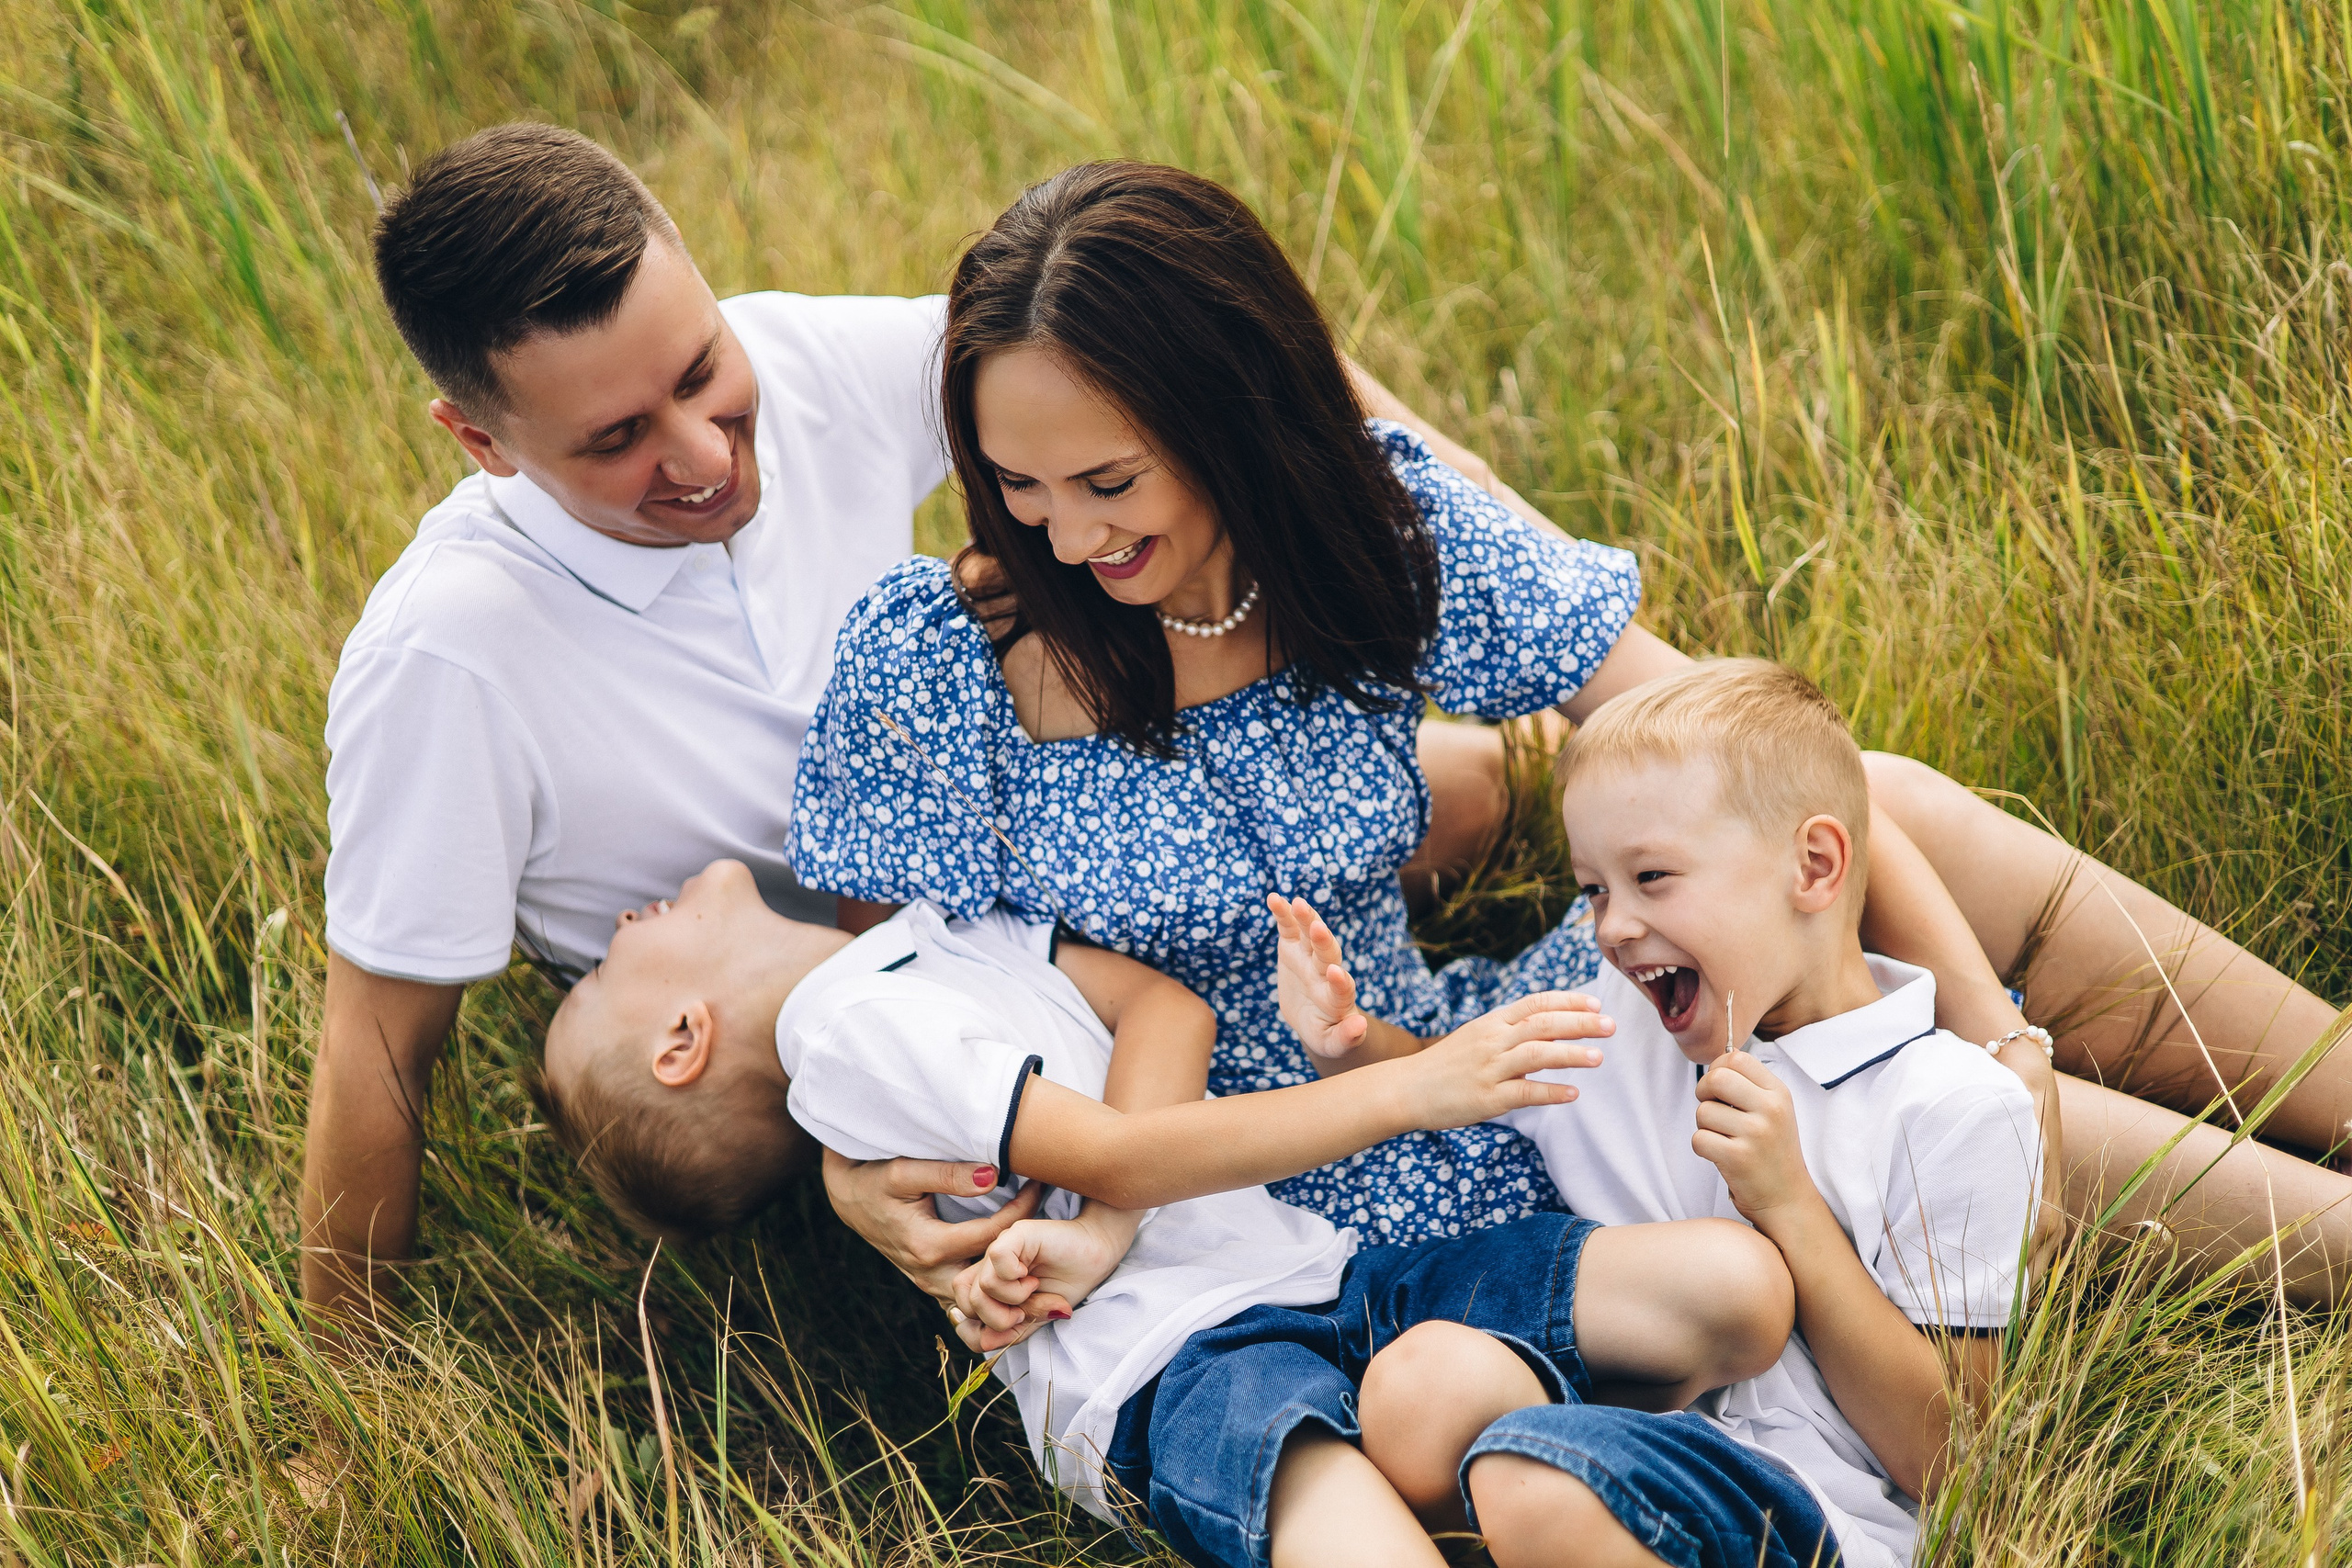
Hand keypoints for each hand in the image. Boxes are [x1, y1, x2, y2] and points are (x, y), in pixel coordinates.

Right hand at [822, 1150, 1044, 1304]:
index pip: (994, 1235)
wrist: (848, 1198)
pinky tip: (1023, 1287)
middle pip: (994, 1280)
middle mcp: (931, 1273)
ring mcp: (931, 1283)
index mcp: (929, 1245)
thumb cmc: (876, 1178)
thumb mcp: (906, 1171)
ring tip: (1052, 1274)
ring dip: (1014, 1289)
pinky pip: (969, 1299)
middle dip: (1029, 1270)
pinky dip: (994, 1296)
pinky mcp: (932, 1283)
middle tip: (1068, 1251)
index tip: (1045, 1185)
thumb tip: (994, 1176)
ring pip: (983, 1298)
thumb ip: (949, 1174)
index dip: (1024, 1211)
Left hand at [951, 1211, 1135, 1352]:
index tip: (1013, 1325)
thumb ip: (1009, 1332)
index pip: (962, 1312)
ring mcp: (1000, 1247)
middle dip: (998, 1320)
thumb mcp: (1035, 1319)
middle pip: (967, 1303)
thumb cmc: (1067, 1283)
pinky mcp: (1016, 1234)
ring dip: (1012, 1299)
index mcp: (989, 1283)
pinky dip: (1015, 1279)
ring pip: (982, 1287)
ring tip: (1033, 1289)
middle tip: (1025, 1312)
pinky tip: (1032, 1276)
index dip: (982, 1329)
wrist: (1097, 1254)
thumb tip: (984, 1342)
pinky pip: (997, 1261)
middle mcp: (989, 1264)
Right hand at [1268, 894, 1367, 1059]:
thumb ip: (1346, 1037)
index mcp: (1338, 998)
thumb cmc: (1327, 1033)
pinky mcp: (1292, 948)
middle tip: (1319, 928)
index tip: (1335, 974)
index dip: (1340, 982)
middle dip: (1323, 942)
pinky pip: (1288, 928)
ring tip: (1298, 903)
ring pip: (1310, 935)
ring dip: (1307, 918)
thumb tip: (1360, 1026)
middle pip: (1328, 954)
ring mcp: (1309, 957)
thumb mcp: (1333, 1043)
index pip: (1342, 988)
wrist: (1315, 1016)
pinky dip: (1282, 913)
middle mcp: (1326, 972)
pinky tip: (1273, 898)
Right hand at [1390, 991, 1612, 1127]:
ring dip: (1571, 1055)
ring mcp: (1489, 1069)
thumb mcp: (1479, 1037)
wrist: (1407, 1089)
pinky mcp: (1487, 1098)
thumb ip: (1514, 1031)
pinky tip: (1572, 1093)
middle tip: (1610, 1025)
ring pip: (1537, 1055)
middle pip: (1542, 1024)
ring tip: (1598, 1057)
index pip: (1535, 1003)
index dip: (1568, 1001)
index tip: (1595, 1003)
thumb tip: (1559, 1027)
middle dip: (1579, 1023)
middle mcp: (1492, 1041)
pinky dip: (1551, 1092)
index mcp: (1492, 1023)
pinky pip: (1525, 1093)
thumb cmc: (1448, 1064)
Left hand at [1691, 1052, 1820, 1228]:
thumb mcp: (1774, 1111)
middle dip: (1703, 1091)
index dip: (1718, 1068)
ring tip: (1724, 1138)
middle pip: (1716, 1078)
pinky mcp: (1738, 1158)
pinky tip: (1721, 1155)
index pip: (1737, 1058)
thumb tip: (1721, 1059)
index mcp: (1778, 1093)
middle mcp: (1770, 1109)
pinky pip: (1698, 1139)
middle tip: (1712, 1109)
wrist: (1787, 1198)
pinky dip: (1702, 1148)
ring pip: (1703, 1111)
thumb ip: (1750, 1085)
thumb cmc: (1772, 1151)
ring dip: (1704, 1126)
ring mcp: (1755, 1133)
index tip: (1719, 1087)